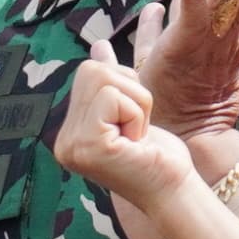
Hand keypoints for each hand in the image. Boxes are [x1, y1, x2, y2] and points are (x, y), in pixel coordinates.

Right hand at [52, 55, 197, 212]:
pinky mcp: (87, 145)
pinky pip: (114, 97)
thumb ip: (110, 82)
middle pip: (93, 70)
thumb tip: (99, 46)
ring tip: (137, 136)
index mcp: (70, 131)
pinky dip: (136, 115)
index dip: (124, 88)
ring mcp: (71, 144)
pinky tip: (136, 143)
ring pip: (105, 80)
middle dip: (130, 92)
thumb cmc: (158, 156)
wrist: (174, 192)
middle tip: (137, 130)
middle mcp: (63, 140)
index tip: (132, 125)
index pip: (89, 72)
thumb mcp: (131, 111)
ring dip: (136, 104)